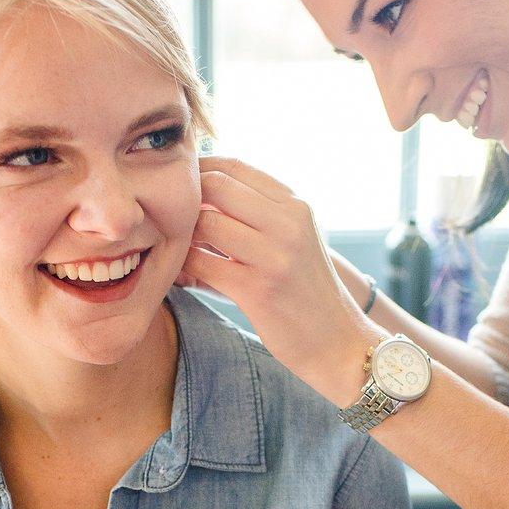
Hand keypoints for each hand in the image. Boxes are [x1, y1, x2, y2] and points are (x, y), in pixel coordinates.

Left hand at [183, 157, 372, 400]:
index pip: (235, 167)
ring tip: (174, 249)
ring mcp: (275, 255)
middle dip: (187, 201)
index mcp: (296, 205)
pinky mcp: (258, 289)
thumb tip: (196, 198)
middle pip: (216, 187)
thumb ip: (255, 216)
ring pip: (205, 223)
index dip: (200, 171)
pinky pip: (202, 265)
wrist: (338, 342)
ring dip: (182, 236)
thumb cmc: (306, 293)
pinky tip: (179, 275)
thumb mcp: (293, 241)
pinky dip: (183, 268)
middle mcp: (288, 223)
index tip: (181, 190)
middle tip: (171, 221)